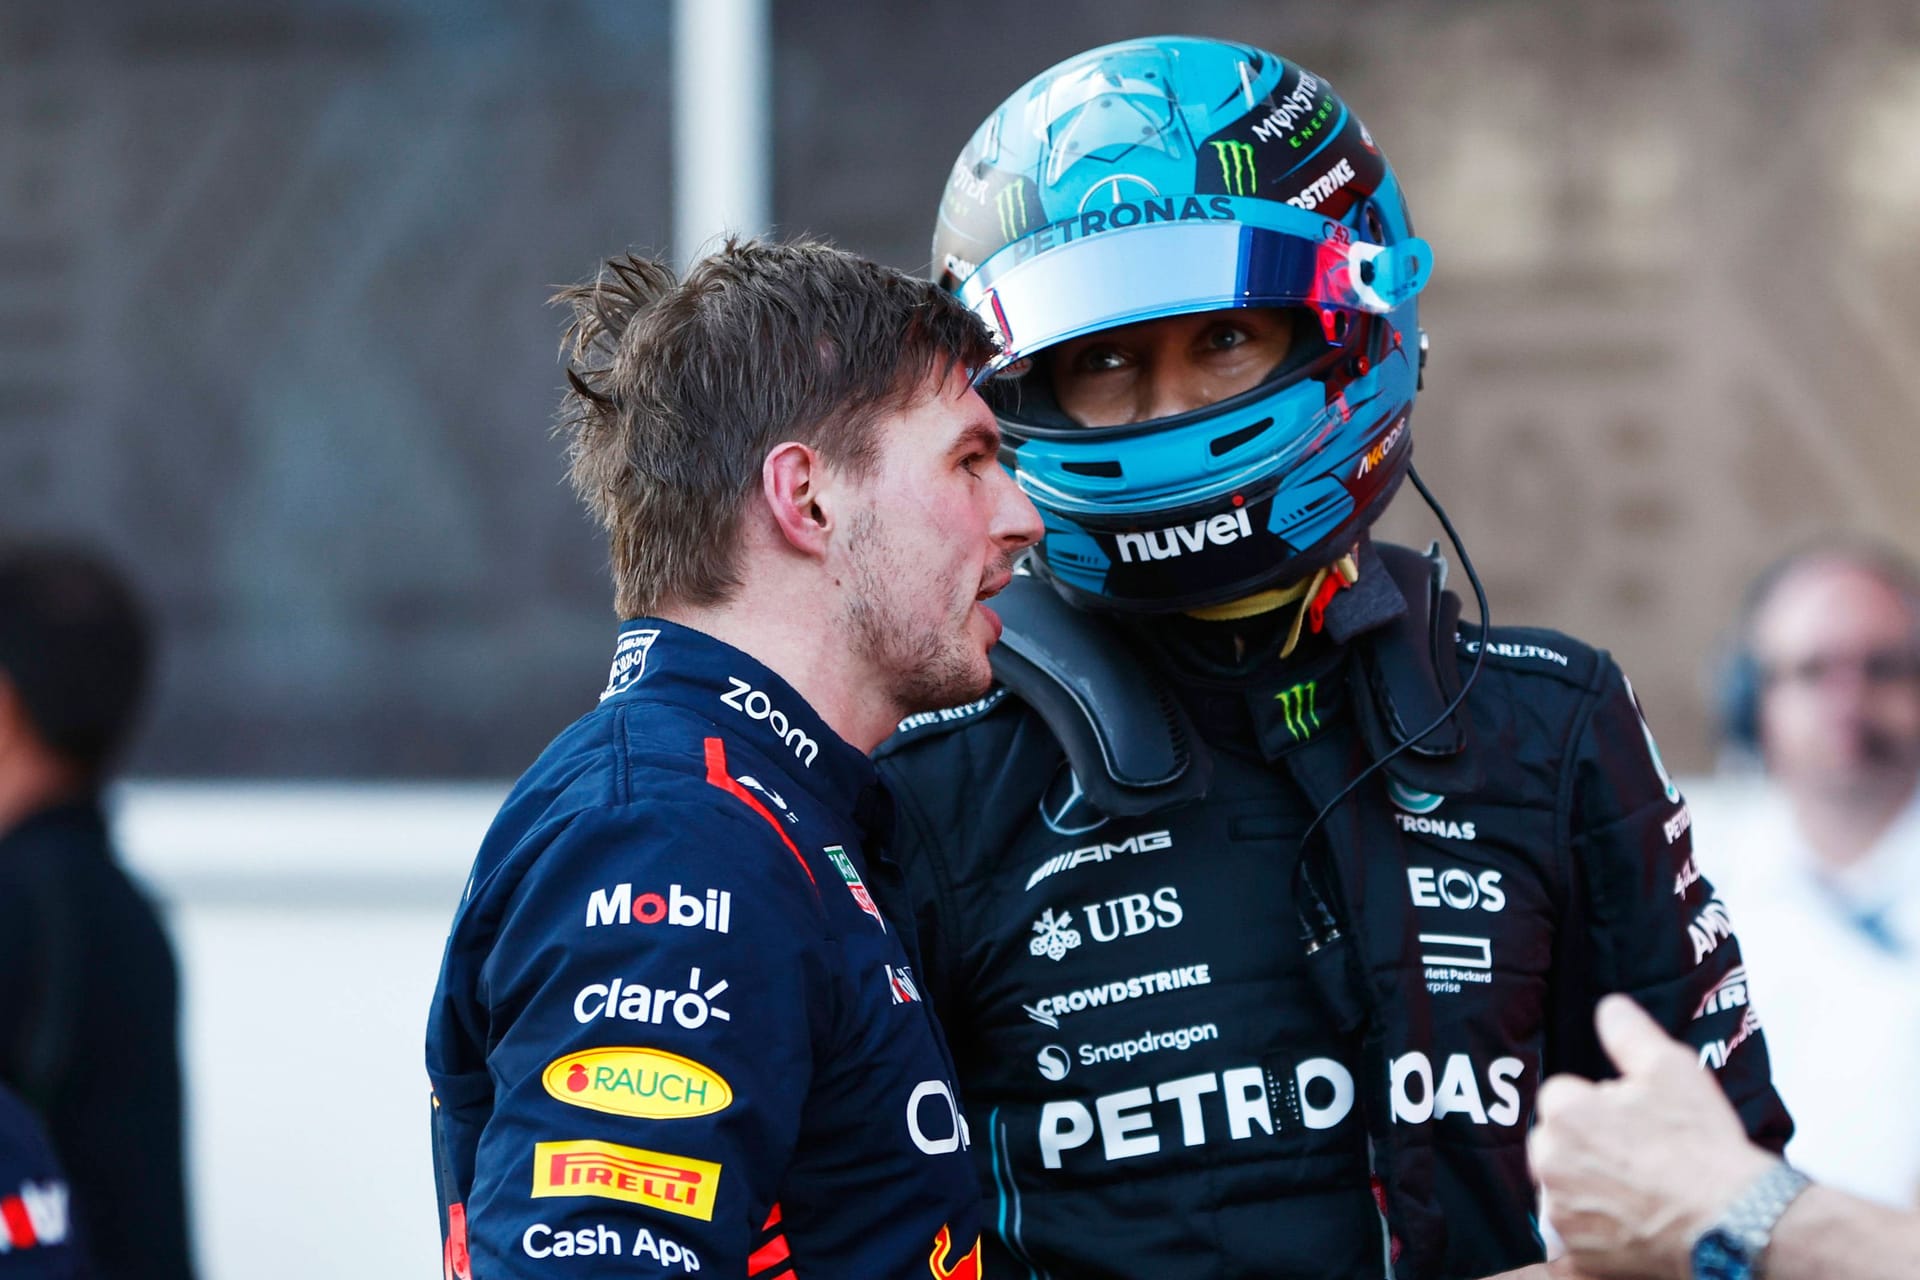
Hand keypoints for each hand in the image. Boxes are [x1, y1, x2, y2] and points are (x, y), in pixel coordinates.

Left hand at [1528, 995, 1776, 1279]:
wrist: (1733, 1222)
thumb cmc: (1701, 1145)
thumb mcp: (1671, 1069)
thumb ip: (1628, 1032)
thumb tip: (1608, 1007)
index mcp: (1564, 1111)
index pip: (1564, 1097)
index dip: (1600, 1107)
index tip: (1633, 1122)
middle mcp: (1550, 1160)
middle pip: (1557, 1142)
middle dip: (1589, 1145)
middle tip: (1640, 1157)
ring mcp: (1560, 1210)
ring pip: (1564, 1186)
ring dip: (1590, 1185)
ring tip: (1641, 1190)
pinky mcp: (1575, 1252)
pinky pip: (1574, 1233)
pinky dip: (1596, 1228)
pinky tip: (1633, 1220)